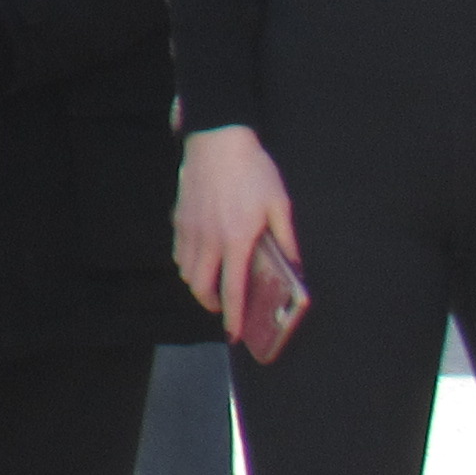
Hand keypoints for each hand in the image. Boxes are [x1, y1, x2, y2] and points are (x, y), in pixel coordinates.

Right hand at [174, 124, 298, 323]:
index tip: (235, 334)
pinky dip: (188, 264)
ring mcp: (190, 229)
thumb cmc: (253, 171)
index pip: (232, 289)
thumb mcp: (279, 204)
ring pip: (186, 272)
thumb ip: (286, 239)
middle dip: (211, 304)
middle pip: (201, 286)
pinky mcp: (179, 218)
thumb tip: (296, 267)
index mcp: (236, 241)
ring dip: (199, 285)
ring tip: (214, 284)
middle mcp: (208, 240)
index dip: (234, 316)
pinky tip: (201, 258)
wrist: (217, 140)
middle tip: (225, 308)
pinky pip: (179, 252)